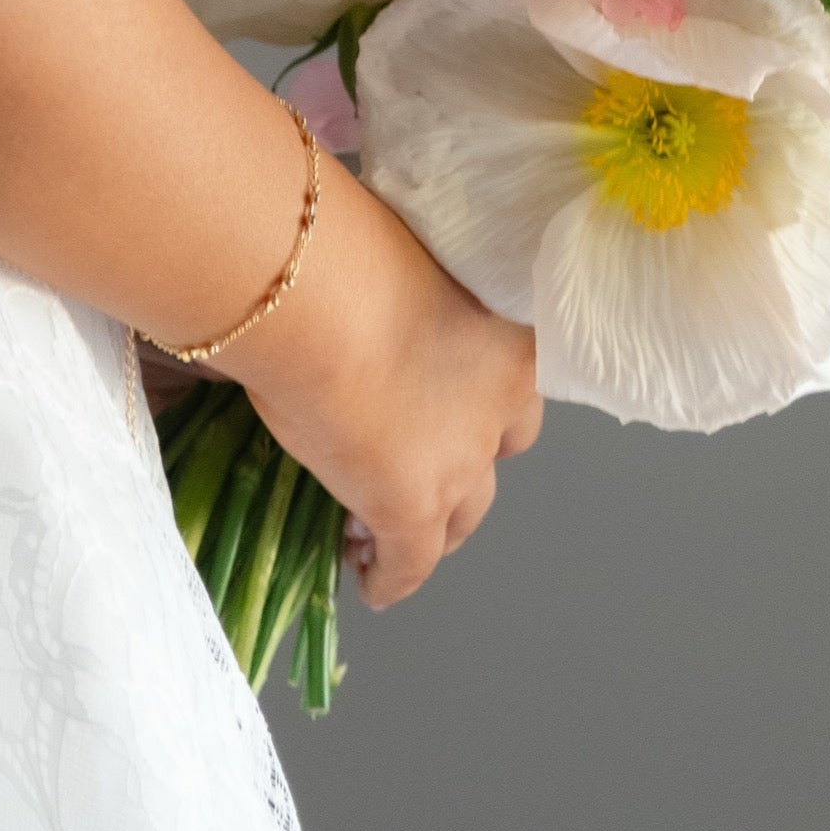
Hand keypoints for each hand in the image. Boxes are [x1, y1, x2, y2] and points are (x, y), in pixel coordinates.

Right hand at [237, 175, 539, 609]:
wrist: (321, 294)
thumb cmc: (345, 248)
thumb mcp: (391, 258)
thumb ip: (393, 292)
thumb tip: (351, 294)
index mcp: (506, 328)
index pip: (509, 377)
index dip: (478, 399)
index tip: (442, 407)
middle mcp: (501, 400)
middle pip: (499, 450)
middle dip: (468, 463)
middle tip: (424, 468)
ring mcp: (461, 459)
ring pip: (464, 513)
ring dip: (436, 526)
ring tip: (391, 532)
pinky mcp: (412, 505)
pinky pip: (411, 561)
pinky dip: (392, 575)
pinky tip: (370, 582)